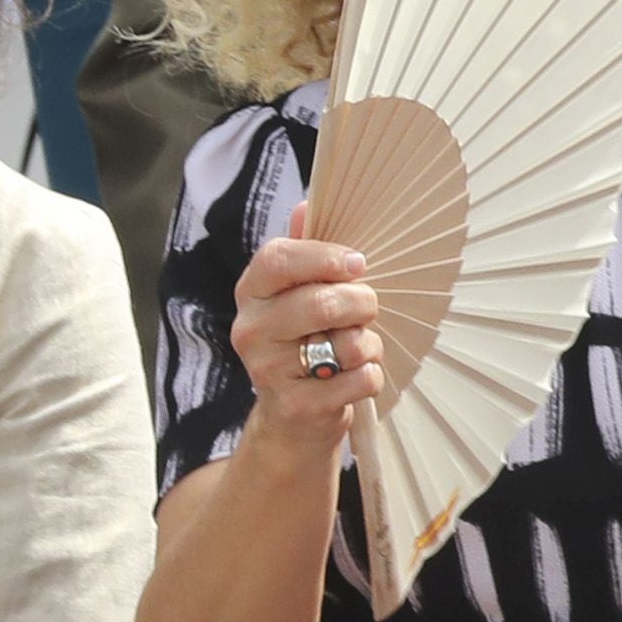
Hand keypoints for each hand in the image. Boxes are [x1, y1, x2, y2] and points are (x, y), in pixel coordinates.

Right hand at [232, 215, 380, 453]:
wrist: (291, 417)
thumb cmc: (304, 340)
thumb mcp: (297, 293)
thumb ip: (304, 251)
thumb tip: (307, 203)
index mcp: (251, 292)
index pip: (279, 258)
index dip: (325, 256)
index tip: (357, 264)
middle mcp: (251, 330)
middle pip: (322, 303)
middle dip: (361, 303)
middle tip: (366, 308)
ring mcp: (269, 371)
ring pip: (348, 344)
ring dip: (368, 343)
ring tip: (356, 347)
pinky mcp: (297, 406)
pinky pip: (360, 379)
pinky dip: (370, 375)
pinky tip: (354, 377)